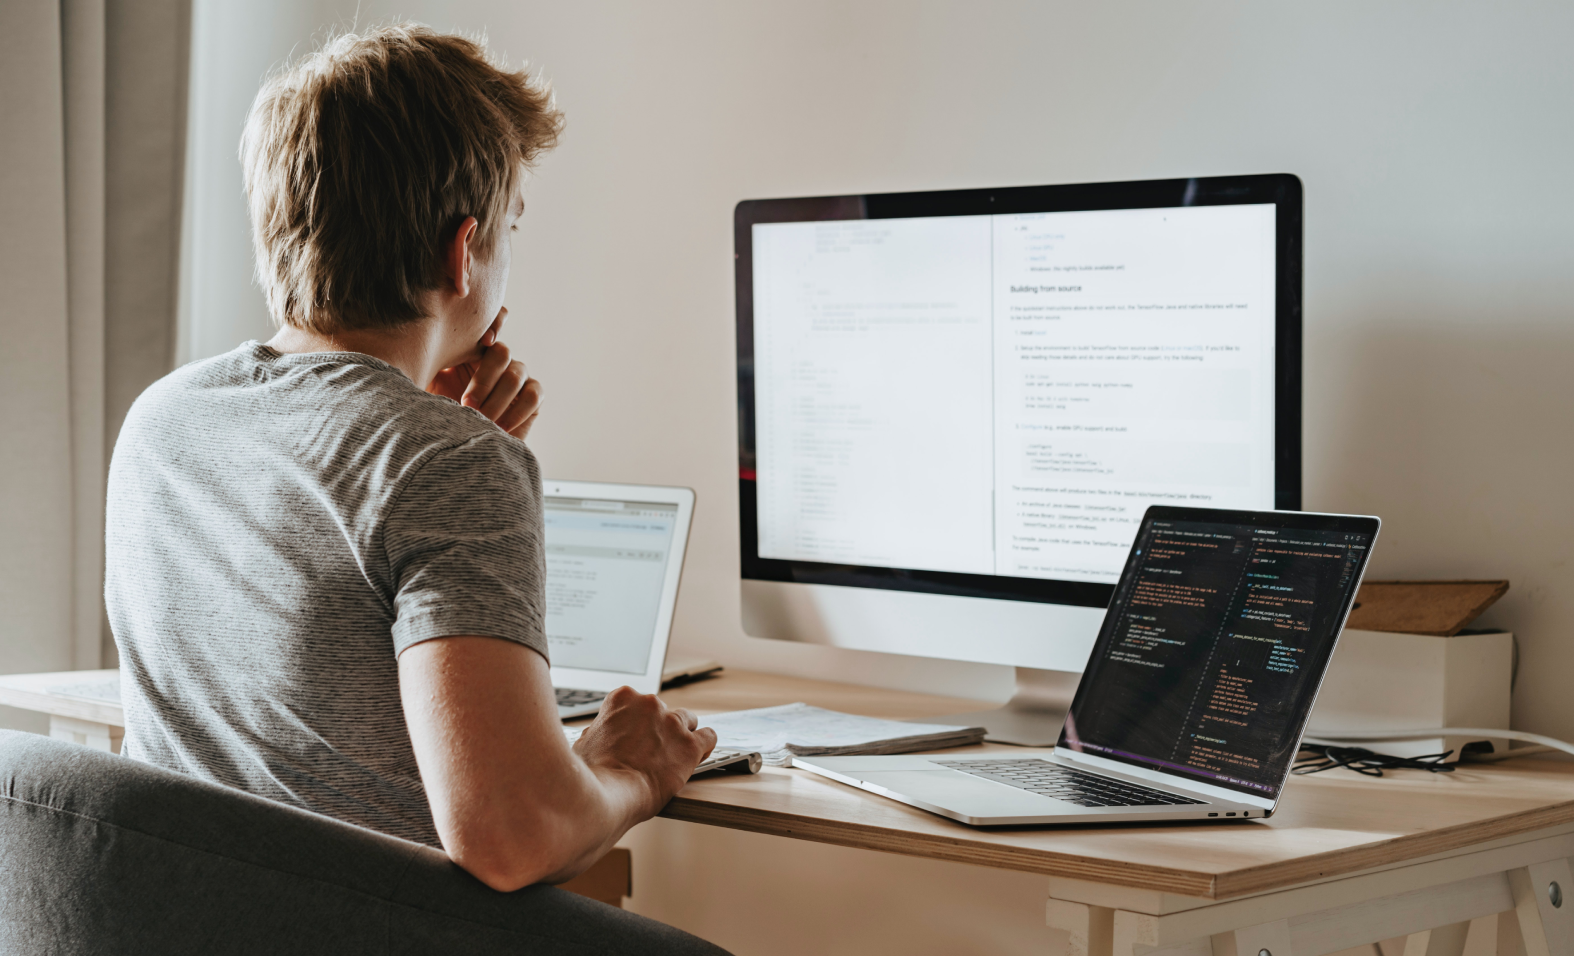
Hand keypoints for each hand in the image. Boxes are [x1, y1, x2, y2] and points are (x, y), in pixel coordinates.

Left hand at [428, 308, 542, 439]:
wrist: (455, 446)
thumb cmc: (436, 414)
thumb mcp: (427, 385)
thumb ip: (428, 363)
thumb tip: (419, 345)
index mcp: (472, 348)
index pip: (492, 321)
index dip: (494, 323)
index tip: (482, 342)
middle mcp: (498, 359)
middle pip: (501, 352)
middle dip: (484, 380)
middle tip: (467, 404)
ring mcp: (518, 376)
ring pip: (516, 375)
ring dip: (496, 400)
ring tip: (479, 419)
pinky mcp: (533, 396)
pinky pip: (533, 395)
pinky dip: (516, 412)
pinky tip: (499, 427)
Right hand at [571, 686, 717, 815]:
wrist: (604, 797)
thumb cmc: (589, 774)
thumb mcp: (583, 742)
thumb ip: (599, 732)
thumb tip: (601, 734)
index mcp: (622, 699)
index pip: (636, 703)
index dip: (636, 723)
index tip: (635, 737)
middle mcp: (650, 704)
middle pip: (662, 711)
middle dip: (658, 729)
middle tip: (651, 751)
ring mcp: (672, 723)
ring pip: (688, 720)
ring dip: (682, 735)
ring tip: (676, 753)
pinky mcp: (690, 745)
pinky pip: (709, 737)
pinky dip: (706, 745)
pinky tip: (700, 754)